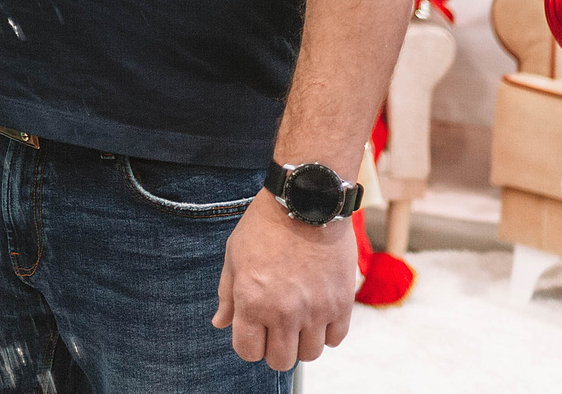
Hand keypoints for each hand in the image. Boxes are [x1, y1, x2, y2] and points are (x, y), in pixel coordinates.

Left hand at [213, 191, 355, 373]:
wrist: (306, 200)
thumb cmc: (265, 225)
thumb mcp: (234, 255)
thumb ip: (227, 294)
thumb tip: (220, 323)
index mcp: (252, 302)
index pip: (249, 352)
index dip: (250, 344)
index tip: (255, 330)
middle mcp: (284, 312)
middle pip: (281, 360)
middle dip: (275, 348)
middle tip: (277, 327)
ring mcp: (316, 310)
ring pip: (310, 354)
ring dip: (303, 341)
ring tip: (300, 319)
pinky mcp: (341, 302)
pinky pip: (336, 338)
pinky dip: (328, 332)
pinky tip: (319, 313)